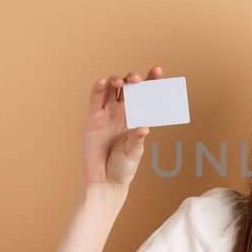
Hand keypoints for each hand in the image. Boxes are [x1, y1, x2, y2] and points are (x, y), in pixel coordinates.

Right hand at [83, 66, 163, 186]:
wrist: (104, 181)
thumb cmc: (123, 167)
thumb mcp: (133, 153)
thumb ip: (137, 140)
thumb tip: (144, 128)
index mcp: (137, 118)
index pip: (146, 95)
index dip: (151, 81)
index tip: (158, 70)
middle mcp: (123, 112)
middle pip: (129, 88)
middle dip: (133, 80)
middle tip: (137, 79)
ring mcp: (107, 114)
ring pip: (112, 90)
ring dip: (117, 81)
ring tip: (122, 82)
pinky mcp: (92, 118)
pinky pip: (95, 100)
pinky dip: (98, 89)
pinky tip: (102, 82)